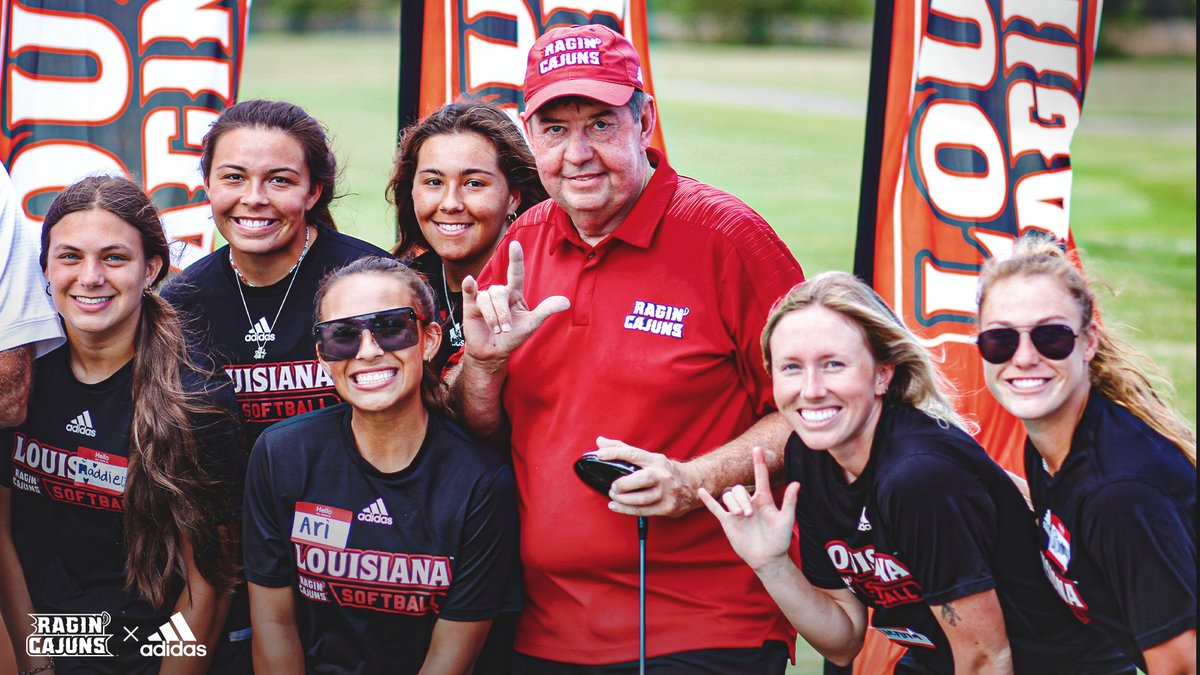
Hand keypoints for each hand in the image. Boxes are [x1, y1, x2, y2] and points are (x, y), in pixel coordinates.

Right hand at [461, 241, 568, 364]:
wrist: (494, 353)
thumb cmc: (513, 336)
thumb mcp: (532, 323)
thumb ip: (546, 310)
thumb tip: (566, 302)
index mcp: (514, 293)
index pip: (516, 272)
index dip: (516, 258)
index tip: (515, 244)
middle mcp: (499, 293)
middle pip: (499, 292)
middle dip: (503, 313)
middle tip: (506, 329)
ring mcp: (483, 298)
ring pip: (487, 298)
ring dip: (493, 317)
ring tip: (497, 330)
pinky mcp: (470, 306)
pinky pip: (469, 292)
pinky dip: (468, 286)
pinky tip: (469, 282)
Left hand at [596, 436, 703, 517]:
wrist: (694, 485)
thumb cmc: (665, 470)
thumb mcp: (649, 457)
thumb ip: (623, 449)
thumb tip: (600, 441)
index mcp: (656, 460)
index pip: (634, 454)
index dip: (615, 453)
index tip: (600, 454)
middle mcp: (662, 475)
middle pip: (642, 479)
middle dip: (624, 484)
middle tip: (613, 486)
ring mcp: (666, 493)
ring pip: (642, 499)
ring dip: (623, 499)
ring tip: (614, 496)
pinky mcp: (667, 508)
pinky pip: (643, 511)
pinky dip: (626, 510)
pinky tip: (615, 506)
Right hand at [698, 447, 799, 572]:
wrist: (767, 558)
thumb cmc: (779, 540)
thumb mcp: (786, 519)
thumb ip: (789, 501)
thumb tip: (797, 483)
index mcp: (764, 500)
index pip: (760, 477)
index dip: (759, 463)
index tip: (757, 448)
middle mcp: (749, 502)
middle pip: (739, 489)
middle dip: (741, 499)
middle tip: (748, 515)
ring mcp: (737, 512)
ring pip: (728, 497)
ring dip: (732, 503)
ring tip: (739, 516)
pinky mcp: (728, 522)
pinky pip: (715, 508)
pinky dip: (708, 500)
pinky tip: (701, 492)